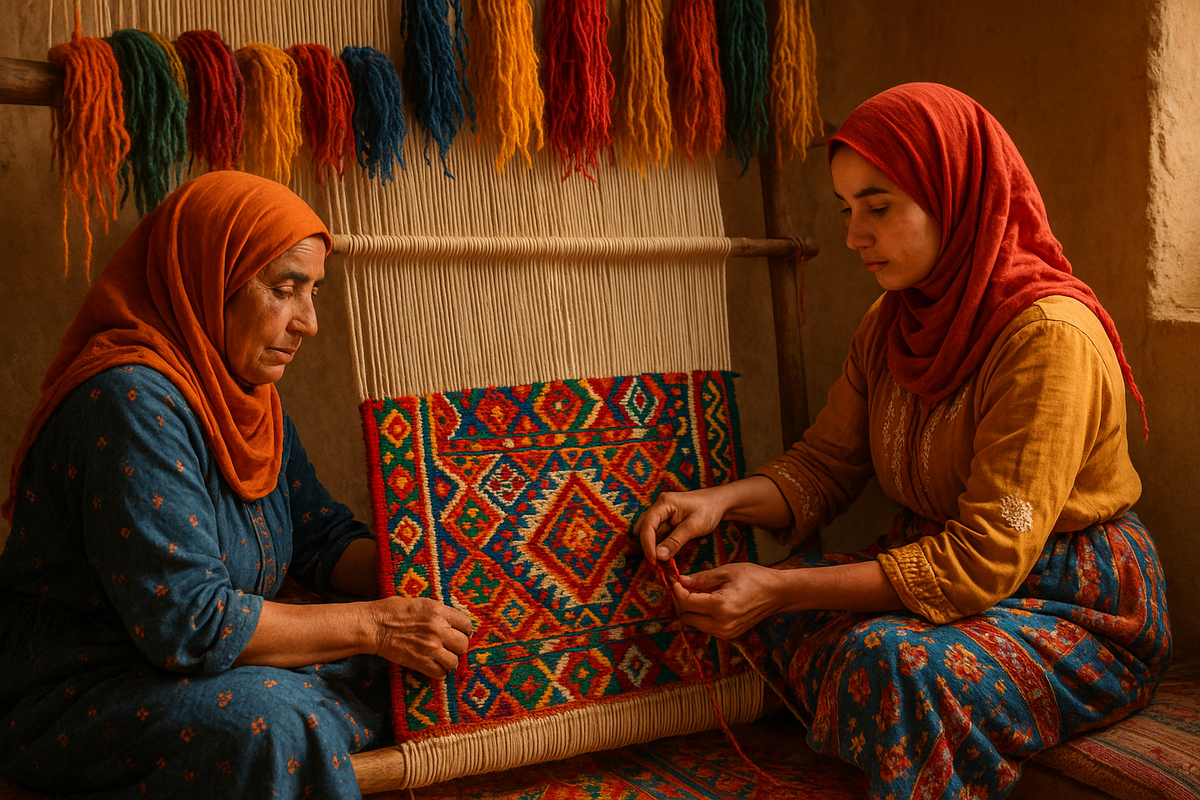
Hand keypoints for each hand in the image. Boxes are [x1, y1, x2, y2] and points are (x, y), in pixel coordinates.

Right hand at [370, 596, 473, 677]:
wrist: (374, 626)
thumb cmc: (392, 611)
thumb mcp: (420, 603)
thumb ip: (438, 612)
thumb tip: (450, 620)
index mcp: (439, 611)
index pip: (466, 624)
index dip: (463, 630)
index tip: (458, 633)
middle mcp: (439, 629)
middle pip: (463, 645)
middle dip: (457, 647)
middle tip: (449, 647)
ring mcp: (430, 647)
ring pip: (454, 661)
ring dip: (448, 661)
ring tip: (440, 658)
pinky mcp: (420, 662)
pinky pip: (439, 673)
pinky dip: (438, 672)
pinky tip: (432, 666)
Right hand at [634, 488, 726, 561]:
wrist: (719, 502)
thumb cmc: (709, 510)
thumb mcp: (694, 526)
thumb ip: (676, 541)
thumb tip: (659, 556)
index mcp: (665, 503)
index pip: (647, 524)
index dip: (647, 544)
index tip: (653, 560)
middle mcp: (659, 506)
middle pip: (642, 527)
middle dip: (647, 545)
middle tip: (656, 562)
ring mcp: (662, 512)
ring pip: (648, 531)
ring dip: (652, 545)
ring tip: (662, 559)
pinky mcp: (666, 519)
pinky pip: (657, 533)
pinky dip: (659, 543)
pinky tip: (666, 552)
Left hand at [670, 562, 784, 639]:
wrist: (777, 593)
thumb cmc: (754, 578)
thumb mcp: (725, 572)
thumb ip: (701, 578)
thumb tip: (681, 580)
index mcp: (720, 607)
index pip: (686, 602)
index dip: (677, 590)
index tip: (675, 579)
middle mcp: (722, 624)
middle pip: (686, 616)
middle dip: (681, 601)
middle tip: (684, 585)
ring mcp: (726, 633)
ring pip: (694, 623)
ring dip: (691, 609)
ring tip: (699, 592)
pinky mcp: (729, 635)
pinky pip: (705, 626)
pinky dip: (701, 615)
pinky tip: (708, 601)